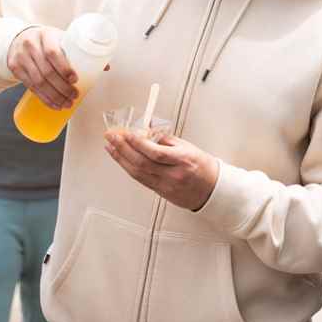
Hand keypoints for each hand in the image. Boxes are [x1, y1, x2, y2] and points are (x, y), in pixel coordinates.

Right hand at [7, 26, 77, 109]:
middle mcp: (31, 45)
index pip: (53, 53)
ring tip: (67, 103)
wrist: (20, 38)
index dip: (64, 68)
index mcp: (45, 35)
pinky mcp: (15, 68)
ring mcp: (21, 57)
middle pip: (47, 71)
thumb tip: (105, 67)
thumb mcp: (60, 38)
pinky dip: (44, 98)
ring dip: (54, 96)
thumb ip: (79, 50)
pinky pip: (31, 87)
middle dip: (62, 88)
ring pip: (38, 82)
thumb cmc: (46, 40)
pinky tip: (55, 104)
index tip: (75, 79)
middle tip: (74, 95)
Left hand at [104, 128, 218, 210]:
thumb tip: (145, 130)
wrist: (211, 190)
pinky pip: (139, 179)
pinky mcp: (159, 192)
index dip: (138, 143)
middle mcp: (173, 175)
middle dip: (123, 148)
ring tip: (110, 145)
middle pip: (142, 162)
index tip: (127, 132)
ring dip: (120, 157)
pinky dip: (127, 167)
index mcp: (182, 160)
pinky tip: (119, 158)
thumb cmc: (202, 166)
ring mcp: (165, 185)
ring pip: (137, 172)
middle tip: (112, 136)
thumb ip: (165, 139)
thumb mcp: (187, 146)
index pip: (156, 153)